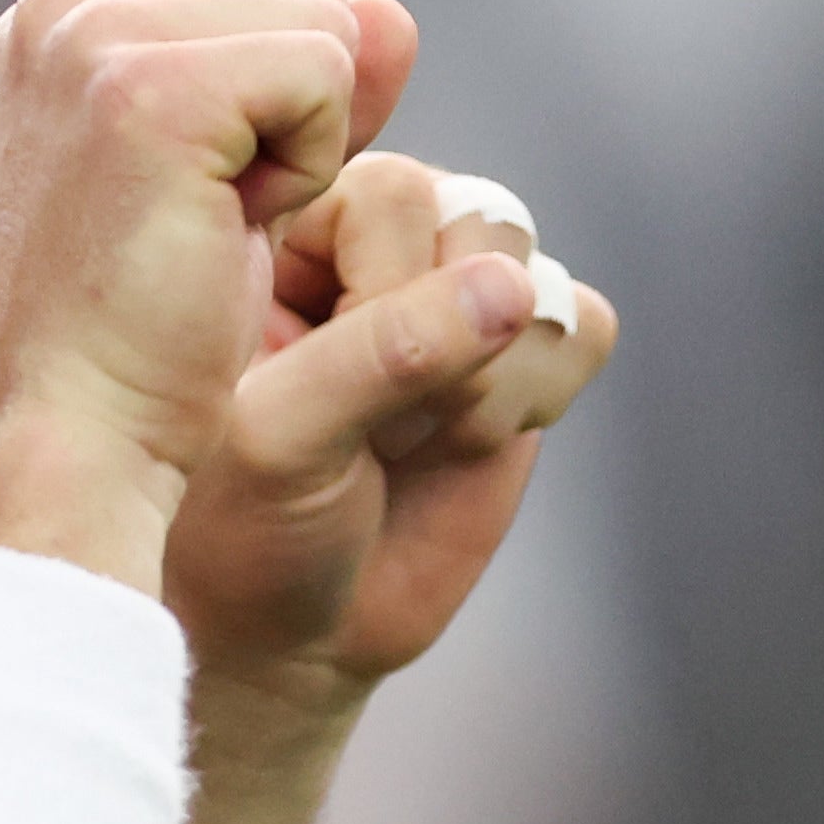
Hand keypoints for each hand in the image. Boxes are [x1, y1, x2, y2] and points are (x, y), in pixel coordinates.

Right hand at [0, 0, 416, 582]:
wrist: (79, 445)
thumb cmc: (139, 345)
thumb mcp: (232, 182)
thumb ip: (306, 85)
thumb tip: (395, 15)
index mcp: (63, 17)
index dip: (276, 115)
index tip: (191, 208)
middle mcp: (66, 8)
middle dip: (294, 124)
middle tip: (203, 229)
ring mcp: (99, 40)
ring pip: (325, 31)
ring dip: (302, 151)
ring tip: (208, 234)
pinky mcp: (154, 88)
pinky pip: (324, 77)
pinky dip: (306, 171)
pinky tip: (227, 235)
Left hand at [155, 152, 617, 823]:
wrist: (279, 632)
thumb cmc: (236, 523)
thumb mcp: (280, 435)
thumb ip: (384, 352)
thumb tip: (513, 289)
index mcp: (295, 230)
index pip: (395, 191)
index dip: (386, 290)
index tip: (329, 382)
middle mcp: (383, 246)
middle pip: (484, 218)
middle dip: (445, 343)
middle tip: (378, 427)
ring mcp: (457, 300)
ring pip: (537, 272)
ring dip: (491, 379)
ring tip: (413, 442)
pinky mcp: (520, 361)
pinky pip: (586, 326)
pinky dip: (541, 394)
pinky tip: (467, 445)